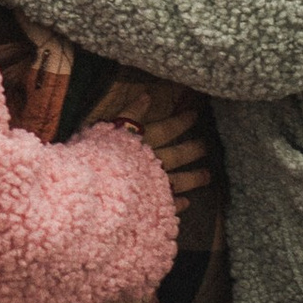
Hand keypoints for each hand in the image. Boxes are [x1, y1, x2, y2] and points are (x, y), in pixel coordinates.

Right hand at [95, 75, 212, 203]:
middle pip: (178, 155)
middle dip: (193, 150)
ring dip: (194, 178)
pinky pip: (167, 204)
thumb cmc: (96, 157)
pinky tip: (186, 202)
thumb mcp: (108, 129)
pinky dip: (178, 203)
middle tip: (205, 146)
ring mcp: (153, 186)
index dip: (182, 121)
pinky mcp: (150, 206)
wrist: (95, 189)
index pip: (168, 129)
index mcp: (143, 144)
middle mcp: (152, 163)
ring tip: (207, 175)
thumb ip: (129, 113)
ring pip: (179, 180)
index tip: (195, 114)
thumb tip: (147, 96)